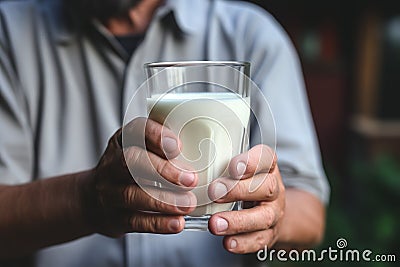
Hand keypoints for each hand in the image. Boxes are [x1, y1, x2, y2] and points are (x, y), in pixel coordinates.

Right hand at [85, 118, 197, 236]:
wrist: (93, 201)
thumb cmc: (130, 170)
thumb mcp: (140, 149)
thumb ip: (164, 147)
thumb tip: (208, 148)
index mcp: (123, 141)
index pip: (135, 130)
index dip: (156, 136)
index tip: (178, 146)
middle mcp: (112, 164)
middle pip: (131, 162)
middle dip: (162, 170)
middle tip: (191, 179)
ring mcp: (109, 192)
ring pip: (132, 194)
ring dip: (164, 200)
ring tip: (189, 204)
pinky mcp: (114, 218)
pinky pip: (135, 221)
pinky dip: (158, 223)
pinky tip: (177, 223)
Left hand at [208, 145, 284, 252]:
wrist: (269, 207)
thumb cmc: (245, 182)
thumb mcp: (239, 166)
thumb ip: (222, 162)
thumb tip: (188, 161)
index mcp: (267, 166)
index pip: (266, 158)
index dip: (251, 162)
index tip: (232, 168)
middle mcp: (274, 188)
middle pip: (266, 188)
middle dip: (238, 191)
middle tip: (214, 193)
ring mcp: (274, 212)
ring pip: (263, 217)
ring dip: (237, 221)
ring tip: (214, 224)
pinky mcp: (270, 234)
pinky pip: (259, 240)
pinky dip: (243, 243)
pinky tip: (227, 242)